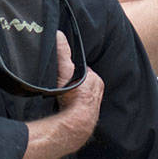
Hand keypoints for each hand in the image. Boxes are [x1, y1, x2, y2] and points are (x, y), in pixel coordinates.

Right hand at [54, 29, 102, 146]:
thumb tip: (59, 34)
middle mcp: (98, 91)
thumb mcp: (65, 72)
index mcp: (96, 79)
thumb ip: (63, 54)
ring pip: (82, 94)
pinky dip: (74, 106)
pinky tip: (67, 107)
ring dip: (74, 95)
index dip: (72, 70)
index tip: (64, 73)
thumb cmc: (72, 97)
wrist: (76, 124)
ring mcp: (95, 104)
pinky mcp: (89, 116)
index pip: (83, 69)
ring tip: (63, 97)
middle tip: (62, 86)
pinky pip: (81, 106)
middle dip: (74, 82)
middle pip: (83, 81)